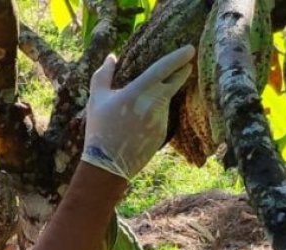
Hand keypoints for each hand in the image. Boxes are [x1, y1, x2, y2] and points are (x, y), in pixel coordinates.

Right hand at [81, 45, 195, 181]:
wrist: (108, 164)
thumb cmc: (99, 129)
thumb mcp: (96, 99)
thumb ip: (103, 75)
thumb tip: (111, 57)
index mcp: (137, 92)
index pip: (162, 69)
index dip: (178, 57)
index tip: (190, 49)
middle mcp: (153, 104)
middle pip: (174, 83)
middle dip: (182, 72)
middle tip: (187, 65)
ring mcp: (160, 120)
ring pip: (165, 101)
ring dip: (160, 97)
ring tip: (142, 104)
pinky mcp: (162, 133)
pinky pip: (161, 118)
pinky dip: (155, 115)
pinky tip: (141, 123)